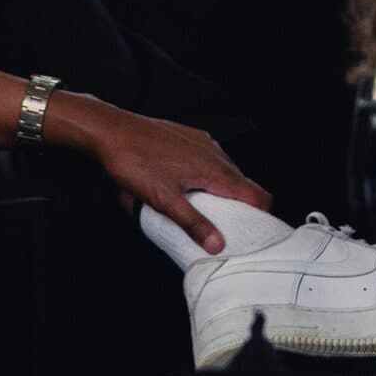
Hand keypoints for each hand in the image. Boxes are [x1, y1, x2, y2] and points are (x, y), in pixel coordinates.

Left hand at [70, 98, 270, 254]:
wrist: (112, 131)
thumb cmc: (135, 163)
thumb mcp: (164, 200)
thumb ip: (193, 223)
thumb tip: (217, 245)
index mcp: (216, 171)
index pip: (259, 195)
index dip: (263, 216)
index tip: (257, 233)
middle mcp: (215, 153)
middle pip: (244, 184)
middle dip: (242, 207)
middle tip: (229, 228)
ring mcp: (203, 142)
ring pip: (227, 170)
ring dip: (224, 190)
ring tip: (209, 209)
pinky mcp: (189, 136)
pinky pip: (210, 157)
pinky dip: (209, 174)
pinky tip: (190, 184)